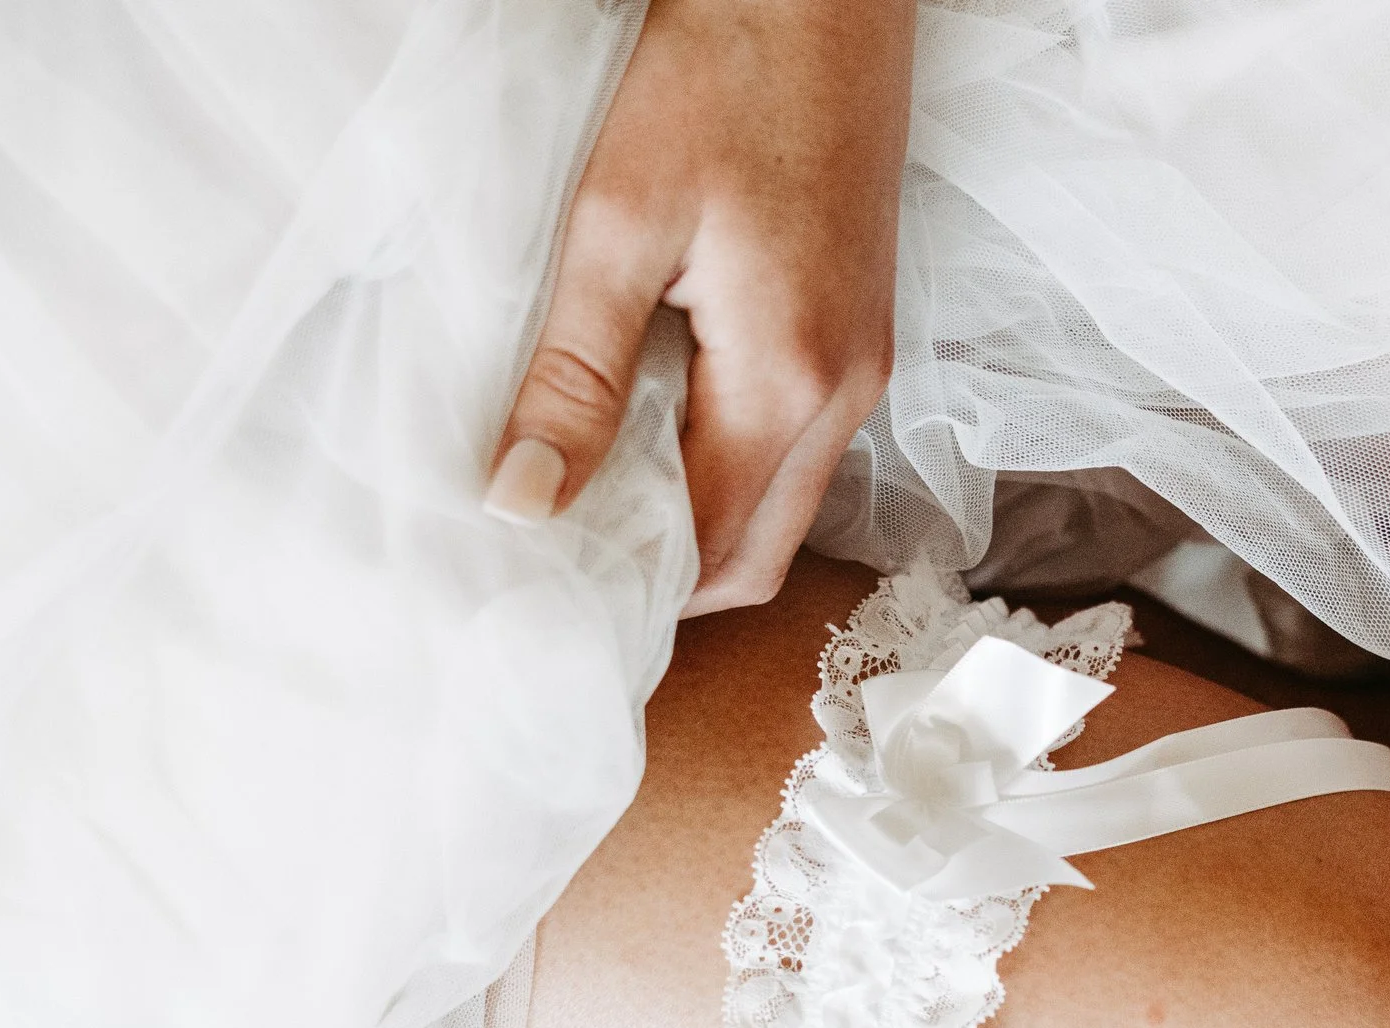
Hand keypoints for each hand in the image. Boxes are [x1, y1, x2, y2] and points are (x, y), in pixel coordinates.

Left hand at [487, 0, 913, 614]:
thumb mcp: (618, 221)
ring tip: (595, 492)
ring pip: (779, 503)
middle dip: (667, 580)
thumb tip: (524, 503)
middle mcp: (849, 393)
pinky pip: (796, 444)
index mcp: (791, 380)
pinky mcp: (858, 327)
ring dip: (696, 520)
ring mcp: (864, 363)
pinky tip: (654, 419)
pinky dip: (727, 464)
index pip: (713, 554)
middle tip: (563, 560)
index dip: (629, 592)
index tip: (544, 592)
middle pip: (758, 555)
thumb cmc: (723, 72)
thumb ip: (577, 376)